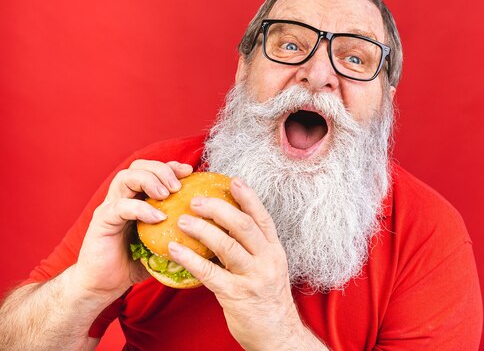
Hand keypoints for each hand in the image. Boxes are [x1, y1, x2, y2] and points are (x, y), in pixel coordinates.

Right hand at [73, 160, 192, 302]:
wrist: (102, 286)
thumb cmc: (132, 264)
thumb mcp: (161, 243)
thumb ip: (178, 232)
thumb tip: (209, 230)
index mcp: (135, 198)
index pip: (152, 170)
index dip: (171, 166)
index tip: (190, 171)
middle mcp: (121, 198)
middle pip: (138, 166)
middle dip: (161, 170)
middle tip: (178, 185)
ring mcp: (110, 208)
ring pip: (126, 178)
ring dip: (150, 181)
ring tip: (168, 194)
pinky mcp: (102, 222)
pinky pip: (120, 207)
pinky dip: (141, 208)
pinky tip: (158, 217)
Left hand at [167, 178, 310, 350]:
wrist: (277, 335)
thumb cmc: (267, 300)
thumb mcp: (268, 269)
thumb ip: (252, 250)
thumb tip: (225, 228)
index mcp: (275, 251)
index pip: (262, 218)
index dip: (249, 197)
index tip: (233, 180)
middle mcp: (267, 260)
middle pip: (244, 226)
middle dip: (219, 209)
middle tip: (197, 199)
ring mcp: (253, 277)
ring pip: (227, 245)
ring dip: (202, 229)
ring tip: (182, 220)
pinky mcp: (237, 295)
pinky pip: (210, 272)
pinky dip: (190, 258)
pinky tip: (175, 249)